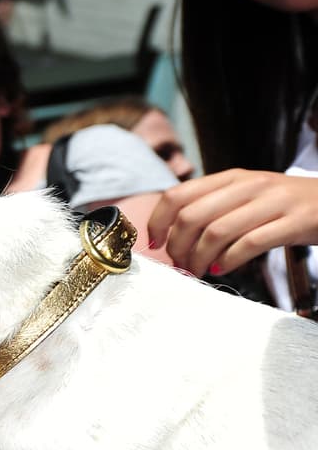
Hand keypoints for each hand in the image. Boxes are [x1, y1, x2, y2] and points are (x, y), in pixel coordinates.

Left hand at [147, 168, 317, 277]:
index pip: (177, 195)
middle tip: (181, 265)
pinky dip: (227, 262)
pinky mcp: (294, 222)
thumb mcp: (245, 197)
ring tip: (198, 271)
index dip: (158, 222)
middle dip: (177, 248)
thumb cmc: (282, 206)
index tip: (155, 244)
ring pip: (216, 232)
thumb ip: (212, 208)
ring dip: (198, 260)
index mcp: (231, 178)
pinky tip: (222, 269)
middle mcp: (249, 186)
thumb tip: (170, 237)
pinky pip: (249, 244)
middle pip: (191, 217)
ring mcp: (273, 202)